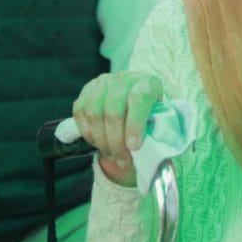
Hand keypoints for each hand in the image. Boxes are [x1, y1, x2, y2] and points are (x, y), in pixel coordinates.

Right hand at [72, 71, 162, 186]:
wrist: (134, 93)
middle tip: (123, 161)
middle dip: (117, 142)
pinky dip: (89, 134)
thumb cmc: (149, 110)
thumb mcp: (159, 116)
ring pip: (95, 115)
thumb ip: (156, 130)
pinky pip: (81, 115)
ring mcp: (101, 83)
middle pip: (113, 112)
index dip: (135, 125)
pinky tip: (99, 144)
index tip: (134, 147)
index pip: (138, 100)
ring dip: (102, 141)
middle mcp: (122, 79)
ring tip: (112, 155)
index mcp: (146, 83)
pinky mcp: (85, 91)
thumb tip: (153, 155)